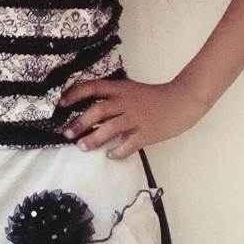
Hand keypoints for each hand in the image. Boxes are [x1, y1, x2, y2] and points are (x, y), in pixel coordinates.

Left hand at [56, 76, 207, 158]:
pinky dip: (118, 151)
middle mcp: (126, 102)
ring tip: (83, 147)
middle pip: (98, 109)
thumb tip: (88, 110)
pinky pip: (129, 144)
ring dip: (94, 138)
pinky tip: (110, 155)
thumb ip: (113, 97)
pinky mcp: (147, 132)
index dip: (75, 94)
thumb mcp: (130, 90)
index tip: (60, 104)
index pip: (93, 87)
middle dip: (80, 122)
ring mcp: (137, 117)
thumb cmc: (153, 97)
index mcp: (120, 89)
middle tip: (67, 134)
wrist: (182, 100)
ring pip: (110, 127)